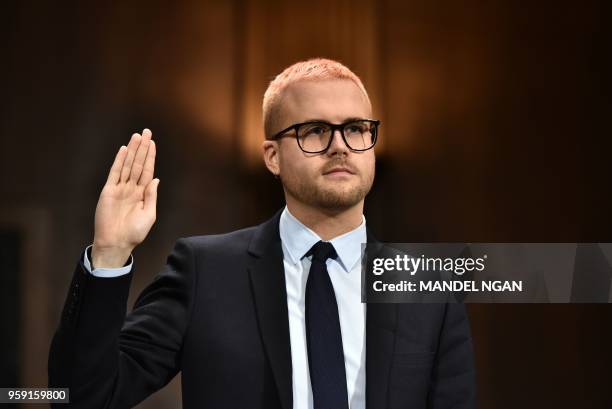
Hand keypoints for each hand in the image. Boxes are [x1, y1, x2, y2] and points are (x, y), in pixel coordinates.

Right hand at [92, 129, 158, 267]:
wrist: (117, 243)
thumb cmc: (134, 233)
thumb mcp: (149, 214)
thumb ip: (152, 196)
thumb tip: (156, 179)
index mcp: (142, 194)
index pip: (147, 171)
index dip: (150, 157)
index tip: (153, 143)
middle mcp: (131, 188)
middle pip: (138, 164)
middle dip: (142, 148)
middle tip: (146, 132)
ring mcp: (120, 188)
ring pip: (127, 165)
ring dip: (132, 150)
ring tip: (137, 136)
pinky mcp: (109, 191)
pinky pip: (115, 173)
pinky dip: (119, 161)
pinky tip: (124, 150)